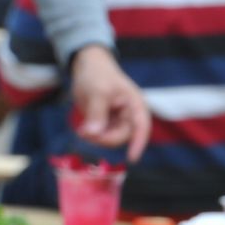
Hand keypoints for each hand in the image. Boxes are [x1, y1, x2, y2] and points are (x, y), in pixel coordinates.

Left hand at [69, 46, 151, 161]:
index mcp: (135, 105)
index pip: (142, 127)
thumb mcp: (97, 91)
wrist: (87, 66)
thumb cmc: (98, 74)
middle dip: (104, 138)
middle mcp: (130, 116)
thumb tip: (94, 134)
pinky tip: (83, 130)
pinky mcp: (107, 124)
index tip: (132, 159)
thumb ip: (97, 113)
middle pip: (122, 137)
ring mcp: (118, 121)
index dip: (139, 143)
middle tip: (85, 133)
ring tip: (82, 130)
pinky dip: (92, 136)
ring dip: (96, 138)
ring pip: (111, 139)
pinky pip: (102, 137)